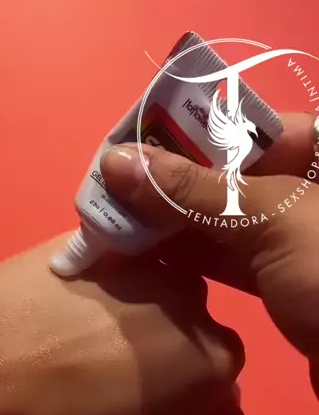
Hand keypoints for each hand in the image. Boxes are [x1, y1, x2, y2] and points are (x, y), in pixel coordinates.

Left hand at [0, 234, 245, 414]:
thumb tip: (224, 403)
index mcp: (210, 360)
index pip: (218, 376)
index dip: (181, 393)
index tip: (137, 402)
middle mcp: (190, 300)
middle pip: (191, 326)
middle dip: (163, 346)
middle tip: (103, 371)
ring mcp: (140, 262)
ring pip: (156, 290)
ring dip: (135, 309)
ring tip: (75, 336)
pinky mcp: (96, 239)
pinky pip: (119, 263)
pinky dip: (103, 282)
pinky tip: (60, 306)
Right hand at [100, 112, 318, 384]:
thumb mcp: (271, 220)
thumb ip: (193, 190)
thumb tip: (116, 160)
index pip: (257, 127)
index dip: (196, 131)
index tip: (139, 141)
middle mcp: (315, 194)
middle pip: (237, 173)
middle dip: (177, 179)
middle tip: (114, 183)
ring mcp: (304, 243)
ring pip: (231, 219)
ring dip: (177, 221)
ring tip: (116, 217)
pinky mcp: (292, 287)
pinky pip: (236, 260)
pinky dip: (195, 257)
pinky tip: (149, 255)